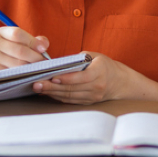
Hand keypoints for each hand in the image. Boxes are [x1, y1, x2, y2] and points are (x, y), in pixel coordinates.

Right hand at [0, 27, 49, 73]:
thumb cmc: (10, 52)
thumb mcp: (19, 41)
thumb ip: (34, 40)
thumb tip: (44, 44)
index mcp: (1, 32)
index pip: (17, 34)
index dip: (32, 41)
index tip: (43, 48)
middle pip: (20, 50)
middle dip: (36, 57)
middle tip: (44, 63)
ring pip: (18, 65)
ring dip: (32, 68)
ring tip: (38, 69)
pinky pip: (13, 75)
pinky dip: (24, 76)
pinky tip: (29, 75)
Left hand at [32, 52, 157, 104]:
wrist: (119, 82)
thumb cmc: (104, 65)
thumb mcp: (94, 56)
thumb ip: (78, 59)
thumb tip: (58, 63)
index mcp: (99, 72)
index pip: (81, 77)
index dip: (65, 79)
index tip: (52, 77)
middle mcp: (96, 87)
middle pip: (71, 88)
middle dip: (52, 87)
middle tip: (37, 84)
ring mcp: (92, 97)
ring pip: (69, 96)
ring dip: (52, 93)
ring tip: (38, 88)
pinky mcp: (88, 102)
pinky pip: (70, 100)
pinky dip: (58, 97)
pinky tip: (47, 93)